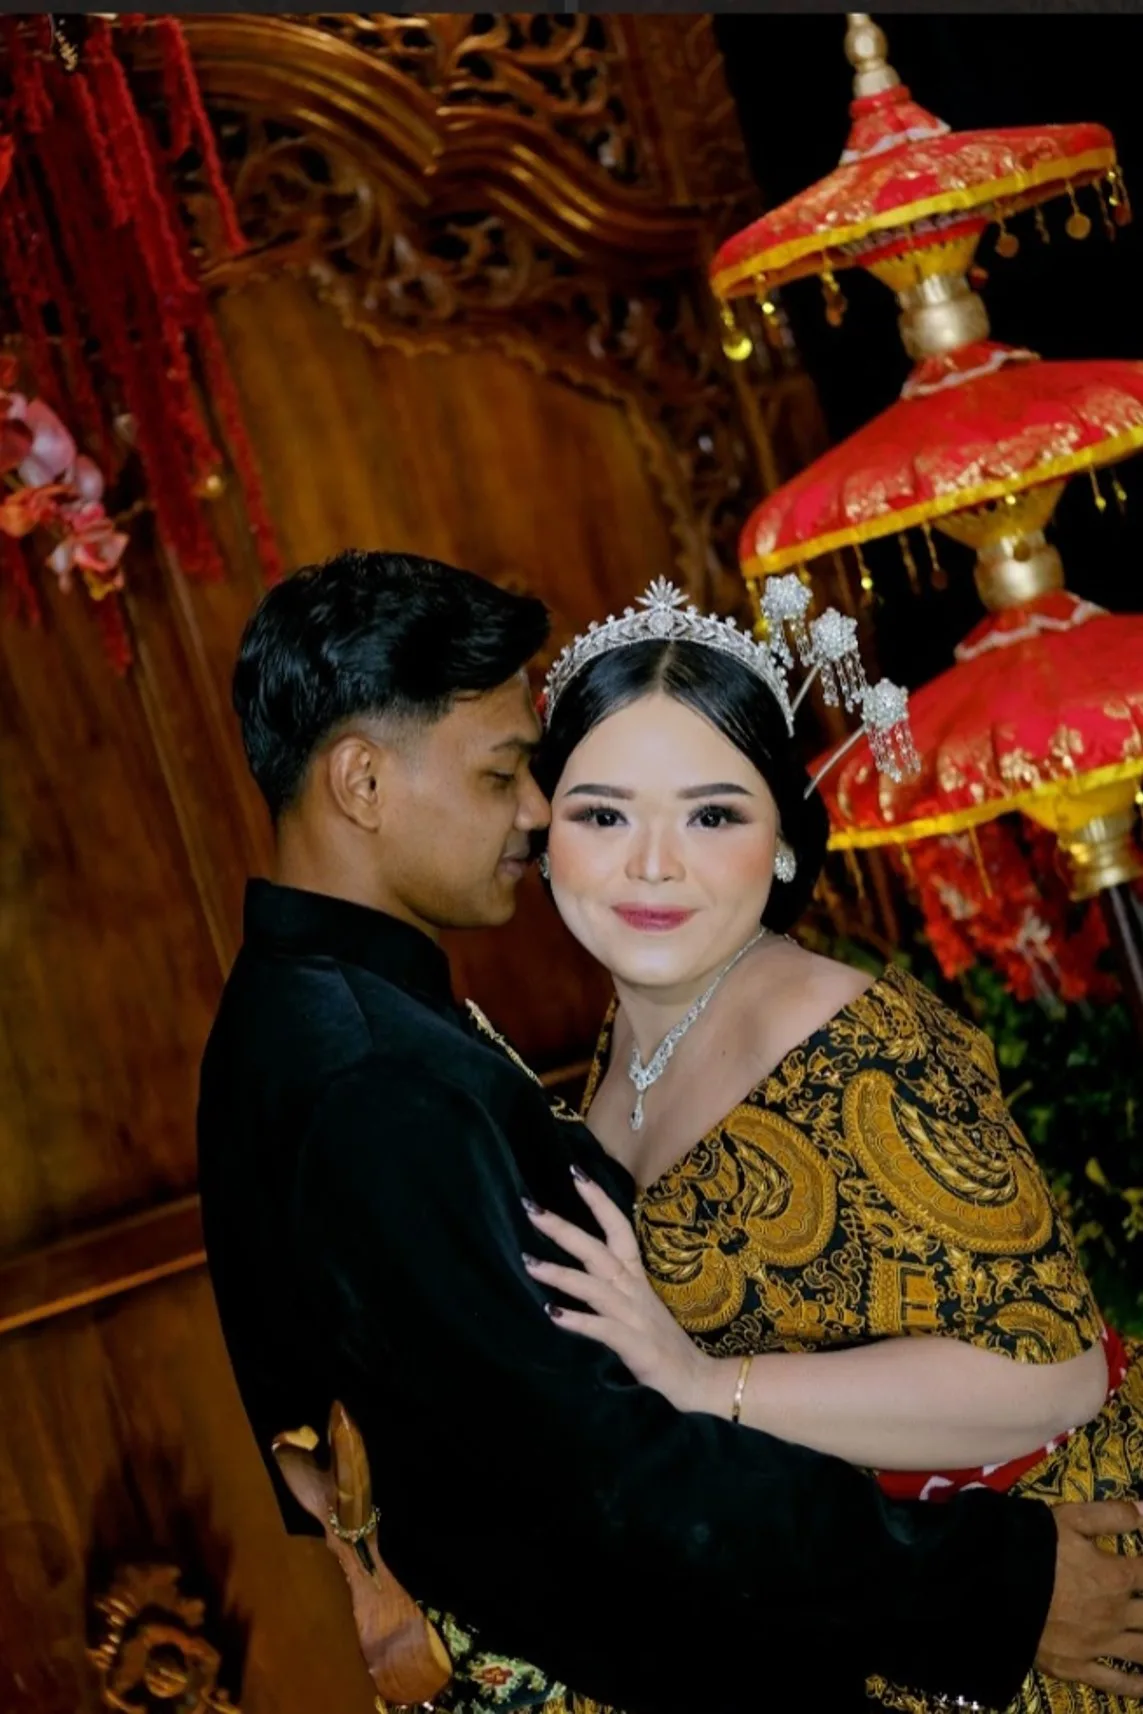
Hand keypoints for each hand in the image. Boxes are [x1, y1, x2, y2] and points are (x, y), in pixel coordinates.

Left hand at [523, 1169, 715, 1413]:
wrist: (696, 1379)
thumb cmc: (660, 1342)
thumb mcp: (637, 1305)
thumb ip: (611, 1285)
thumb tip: (577, 1265)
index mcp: (634, 1277)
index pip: (618, 1228)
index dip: (598, 1200)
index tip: (575, 1173)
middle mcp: (632, 1289)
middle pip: (597, 1250)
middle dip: (563, 1228)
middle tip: (530, 1208)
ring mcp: (633, 1316)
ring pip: (594, 1286)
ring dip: (561, 1273)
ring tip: (529, 1263)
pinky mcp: (633, 1345)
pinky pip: (602, 1329)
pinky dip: (578, 1320)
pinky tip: (552, 1314)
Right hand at [1035, 1500, 1142, 1697]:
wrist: (994, 1585)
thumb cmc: (1032, 1546)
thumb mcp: (1071, 1518)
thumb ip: (1113, 1515)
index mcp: (1115, 1576)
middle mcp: (1115, 1614)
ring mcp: (1099, 1644)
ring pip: (1142, 1651)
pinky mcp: (1078, 1667)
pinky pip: (1114, 1682)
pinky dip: (1135, 1686)